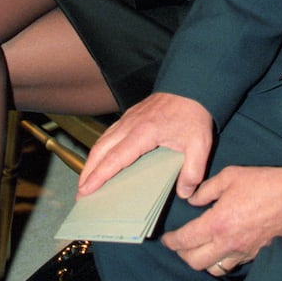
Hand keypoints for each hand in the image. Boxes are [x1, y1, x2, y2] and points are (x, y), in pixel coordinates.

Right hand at [79, 93, 214, 199]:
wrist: (192, 86)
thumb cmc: (194, 114)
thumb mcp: (200, 144)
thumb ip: (193, 171)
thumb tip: (184, 193)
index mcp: (143, 133)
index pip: (115, 158)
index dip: (99, 175)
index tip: (86, 190)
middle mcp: (130, 125)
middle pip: (101, 150)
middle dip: (88, 172)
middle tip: (81, 194)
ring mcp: (128, 119)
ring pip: (102, 141)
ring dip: (91, 161)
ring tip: (86, 181)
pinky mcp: (131, 116)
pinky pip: (109, 134)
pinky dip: (100, 149)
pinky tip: (100, 159)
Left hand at [164, 165, 281, 275]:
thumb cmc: (262, 183)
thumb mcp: (229, 176)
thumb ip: (206, 190)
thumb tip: (192, 200)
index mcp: (217, 224)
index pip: (186, 241)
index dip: (171, 242)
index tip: (166, 240)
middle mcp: (228, 243)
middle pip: (195, 262)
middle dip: (182, 255)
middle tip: (179, 245)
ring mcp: (243, 252)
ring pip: (214, 269)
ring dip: (202, 261)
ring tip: (199, 249)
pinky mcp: (255, 254)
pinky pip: (232, 265)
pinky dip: (221, 261)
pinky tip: (221, 249)